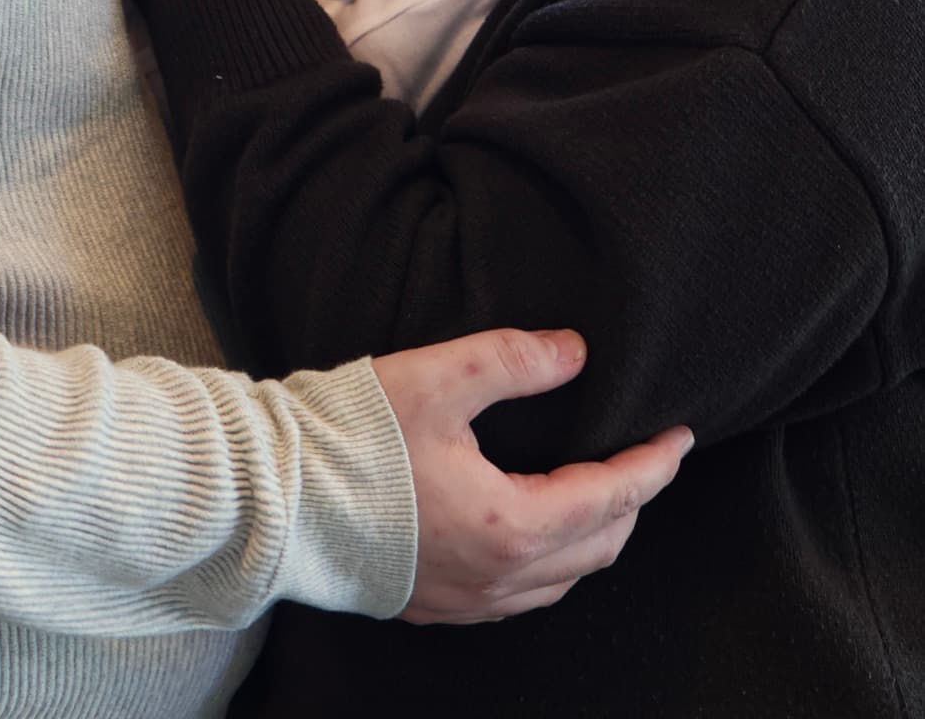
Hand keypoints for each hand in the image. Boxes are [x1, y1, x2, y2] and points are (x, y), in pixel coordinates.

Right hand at [373, 328, 692, 623]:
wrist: (276, 497)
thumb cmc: (355, 437)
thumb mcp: (440, 376)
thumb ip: (515, 359)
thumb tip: (575, 352)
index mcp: (512, 524)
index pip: (613, 495)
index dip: (653, 463)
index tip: (680, 435)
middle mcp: (500, 576)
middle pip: (599, 546)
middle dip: (632, 501)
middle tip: (645, 457)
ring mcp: (467, 599)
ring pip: (563, 579)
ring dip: (594, 535)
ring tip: (600, 489)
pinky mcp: (434, 605)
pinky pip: (521, 595)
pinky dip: (550, 562)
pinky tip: (536, 530)